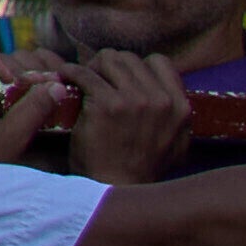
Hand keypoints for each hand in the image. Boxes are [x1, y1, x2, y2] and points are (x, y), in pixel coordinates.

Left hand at [73, 49, 196, 186]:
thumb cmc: (141, 168)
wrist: (118, 187)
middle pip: (128, 58)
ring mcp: (135, 100)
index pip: (159, 62)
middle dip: (108, 66)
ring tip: (81, 81)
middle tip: (94, 79)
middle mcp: (161, 100)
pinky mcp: (107, 104)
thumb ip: (176, 118)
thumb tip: (176, 99)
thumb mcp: (176, 143)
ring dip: (91, 67)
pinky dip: (70, 72)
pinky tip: (65, 79)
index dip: (136, 66)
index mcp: (180, 106)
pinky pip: (84, 73)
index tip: (120, 78)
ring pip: (107, 59)